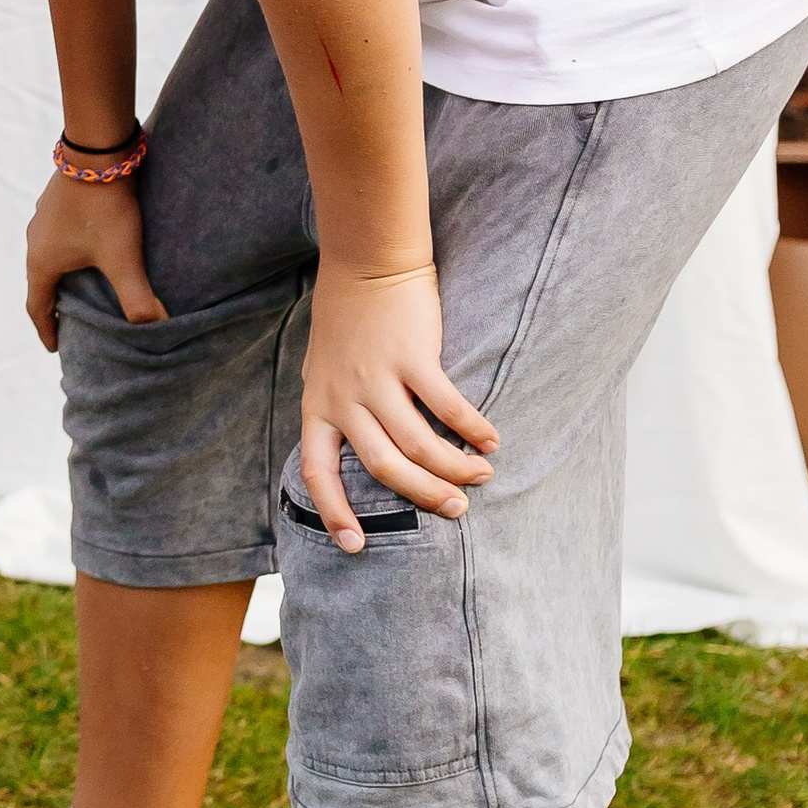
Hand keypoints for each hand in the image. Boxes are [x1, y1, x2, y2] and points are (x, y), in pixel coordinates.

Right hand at [24, 175, 165, 351]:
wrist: (97, 151)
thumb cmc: (105, 208)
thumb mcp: (123, 257)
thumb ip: (137, 297)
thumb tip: (156, 329)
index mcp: (42, 262)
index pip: (37, 307)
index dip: (47, 330)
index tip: (57, 348)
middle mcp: (35, 241)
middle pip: (41, 283)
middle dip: (56, 305)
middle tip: (73, 322)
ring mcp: (43, 218)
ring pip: (48, 257)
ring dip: (63, 276)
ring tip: (84, 286)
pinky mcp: (56, 200)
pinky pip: (57, 236)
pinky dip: (69, 251)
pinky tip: (92, 246)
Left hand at [299, 261, 494, 547]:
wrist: (365, 261)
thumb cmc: (348, 318)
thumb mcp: (325, 369)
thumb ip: (337, 409)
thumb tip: (356, 452)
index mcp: (318, 405)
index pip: (316, 473)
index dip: (335, 512)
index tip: (356, 546)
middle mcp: (343, 397)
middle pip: (384, 467)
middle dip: (422, 495)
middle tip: (455, 510)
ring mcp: (376, 377)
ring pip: (418, 444)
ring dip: (454, 468)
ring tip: (481, 477)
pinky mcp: (411, 356)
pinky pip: (447, 406)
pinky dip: (472, 429)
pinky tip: (490, 440)